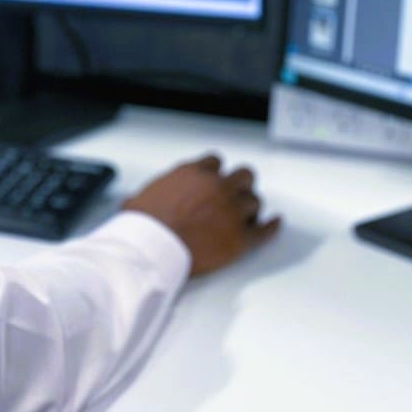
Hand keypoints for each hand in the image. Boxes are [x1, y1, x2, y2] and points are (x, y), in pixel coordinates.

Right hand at [122, 155, 278, 276]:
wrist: (153, 249)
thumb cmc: (143, 227)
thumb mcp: (139, 199)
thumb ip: (151, 196)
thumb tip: (137, 202)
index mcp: (192, 173)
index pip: (215, 162)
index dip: (216, 172)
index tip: (215, 179)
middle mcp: (217, 187)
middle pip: (243, 176)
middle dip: (240, 184)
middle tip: (237, 193)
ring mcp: (231, 211)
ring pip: (254, 201)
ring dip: (250, 207)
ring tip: (246, 215)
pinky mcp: (240, 238)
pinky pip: (264, 230)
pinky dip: (271, 227)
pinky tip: (274, 224)